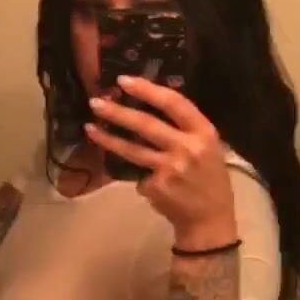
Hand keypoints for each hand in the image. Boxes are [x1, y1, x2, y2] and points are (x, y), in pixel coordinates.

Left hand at [86, 76, 237, 247]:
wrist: (209, 218)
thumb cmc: (209, 178)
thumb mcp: (207, 146)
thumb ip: (183, 128)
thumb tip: (146, 106)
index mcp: (203, 132)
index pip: (173, 103)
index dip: (147, 90)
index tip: (123, 81)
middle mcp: (187, 148)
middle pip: (146, 124)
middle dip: (117, 112)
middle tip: (95, 102)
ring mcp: (169, 169)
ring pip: (131, 149)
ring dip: (107, 139)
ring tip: (89, 129)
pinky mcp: (156, 187)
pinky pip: (137, 174)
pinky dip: (135, 174)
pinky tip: (145, 180)